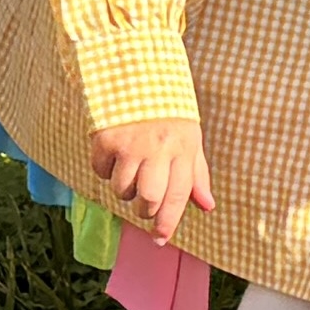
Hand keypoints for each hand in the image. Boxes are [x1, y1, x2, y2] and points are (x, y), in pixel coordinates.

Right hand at [91, 119, 209, 252]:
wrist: (136, 71)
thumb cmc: (168, 111)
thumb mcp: (190, 138)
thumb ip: (198, 174)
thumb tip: (208, 206)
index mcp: (183, 149)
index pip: (178, 196)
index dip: (168, 221)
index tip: (160, 238)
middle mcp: (158, 148)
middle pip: (148, 199)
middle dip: (144, 209)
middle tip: (143, 201)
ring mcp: (130, 144)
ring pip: (122, 189)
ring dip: (124, 189)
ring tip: (129, 169)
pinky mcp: (106, 138)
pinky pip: (101, 171)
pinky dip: (105, 169)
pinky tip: (113, 153)